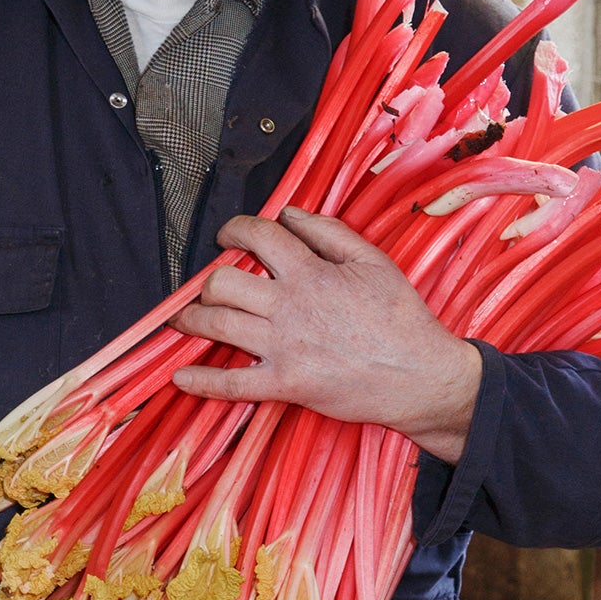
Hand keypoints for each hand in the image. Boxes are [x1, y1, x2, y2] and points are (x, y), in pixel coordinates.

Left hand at [169, 207, 482, 463]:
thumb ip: (329, 233)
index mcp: (310, 272)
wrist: (420, 377)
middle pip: (223, 282)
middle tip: (209, 284)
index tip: (228, 236)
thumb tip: (292, 215)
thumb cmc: (402, 319)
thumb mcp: (373, 261)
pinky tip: (180, 377)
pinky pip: (232, 384)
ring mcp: (283, 347)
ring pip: (217, 325)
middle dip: (208, 279)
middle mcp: (289, 306)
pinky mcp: (285, 384)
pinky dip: (202, 382)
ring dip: (192, 320)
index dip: (234, 229)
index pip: (257, 236)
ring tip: (185, 320)